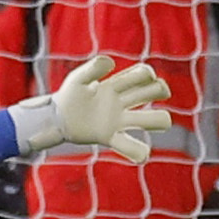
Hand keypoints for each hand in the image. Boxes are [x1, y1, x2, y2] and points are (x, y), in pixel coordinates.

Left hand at [9, 55, 173, 162]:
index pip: (142, 75)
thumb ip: (93, 68)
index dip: (148, 73)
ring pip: (149, 119)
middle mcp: (121, 102)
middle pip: (152, 92)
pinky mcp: (109, 136)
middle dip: (160, 90)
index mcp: (115, 85)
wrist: (55, 117)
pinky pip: (128, 145)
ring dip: (160, 120)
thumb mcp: (77, 78)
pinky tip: (143, 155)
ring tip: (163, 122)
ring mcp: (118, 120)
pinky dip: (138, 151)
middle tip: (160, 92)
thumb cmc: (68, 95)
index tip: (146, 75)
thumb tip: (112, 64)